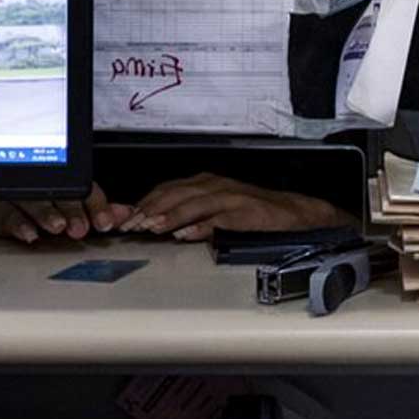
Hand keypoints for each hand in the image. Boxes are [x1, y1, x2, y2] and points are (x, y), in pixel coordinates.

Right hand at [0, 182, 131, 243]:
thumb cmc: (45, 201)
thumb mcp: (74, 204)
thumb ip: (100, 210)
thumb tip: (125, 213)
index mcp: (64, 181)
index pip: (83, 188)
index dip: (96, 204)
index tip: (104, 222)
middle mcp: (43, 186)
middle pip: (58, 192)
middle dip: (72, 209)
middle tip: (80, 227)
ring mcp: (21, 196)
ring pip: (33, 200)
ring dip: (47, 213)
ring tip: (57, 226)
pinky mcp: (1, 208)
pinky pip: (8, 214)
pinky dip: (19, 224)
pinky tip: (29, 233)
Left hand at [119, 174, 353, 241]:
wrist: (294, 213)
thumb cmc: (253, 212)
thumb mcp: (215, 208)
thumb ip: (188, 213)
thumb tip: (154, 224)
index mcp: (205, 183)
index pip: (167, 190)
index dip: (144, 203)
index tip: (124, 219)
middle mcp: (216, 185)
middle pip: (176, 194)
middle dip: (150, 209)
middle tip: (131, 225)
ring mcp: (231, 197)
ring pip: (194, 203)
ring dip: (170, 216)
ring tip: (151, 227)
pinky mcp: (246, 212)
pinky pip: (220, 218)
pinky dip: (201, 226)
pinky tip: (186, 234)